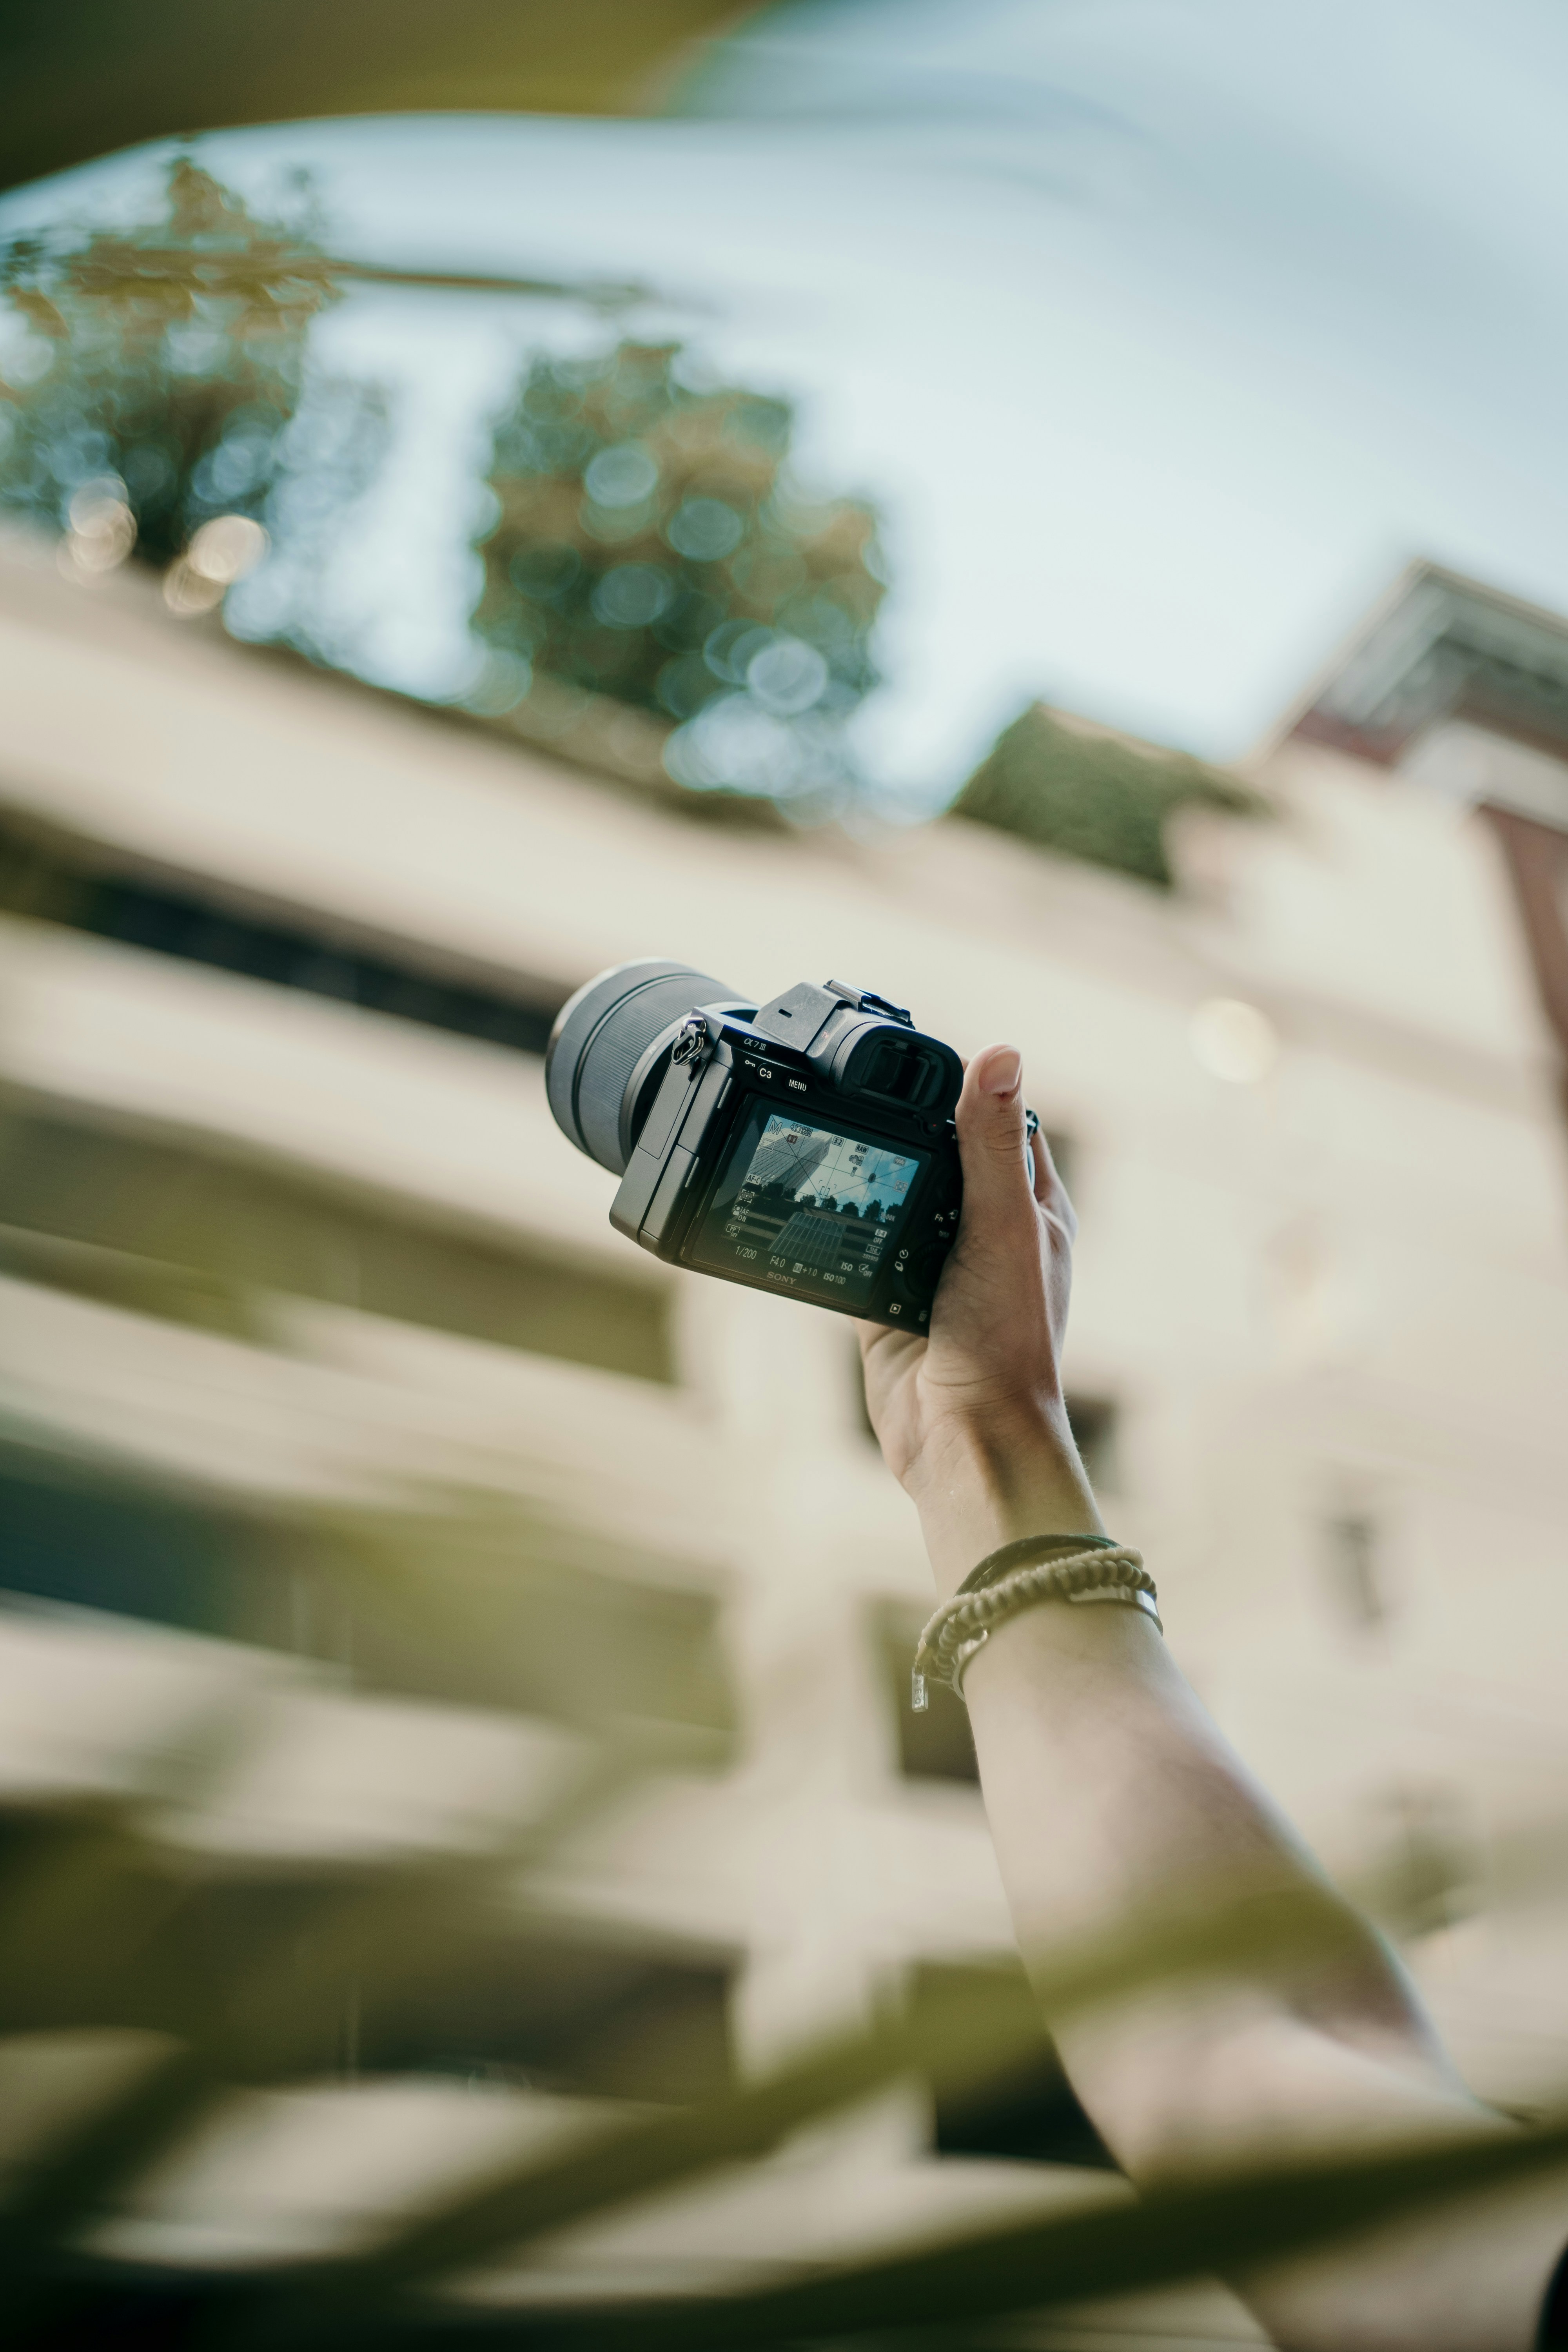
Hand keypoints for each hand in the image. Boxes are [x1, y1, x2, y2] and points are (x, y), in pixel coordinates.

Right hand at [857, 1043, 1101, 1593]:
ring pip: (891, 1197)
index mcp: (1030, 1207)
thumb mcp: (1002, 1226)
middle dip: (898, 1128)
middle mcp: (984, 1231)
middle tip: (849, 1090)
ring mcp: (933, 1264)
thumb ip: (993, 1144)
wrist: (961, 1437)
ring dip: (863, 1177)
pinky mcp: (886, 1296)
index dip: (963, 1086)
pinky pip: (852, 1247)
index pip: (1000, 1121)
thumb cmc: (1006, 1339)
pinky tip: (803, 1201)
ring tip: (820, 1134)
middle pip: (935, 1154)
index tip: (914, 1058)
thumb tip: (1002, 1052)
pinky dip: (832, 1228)